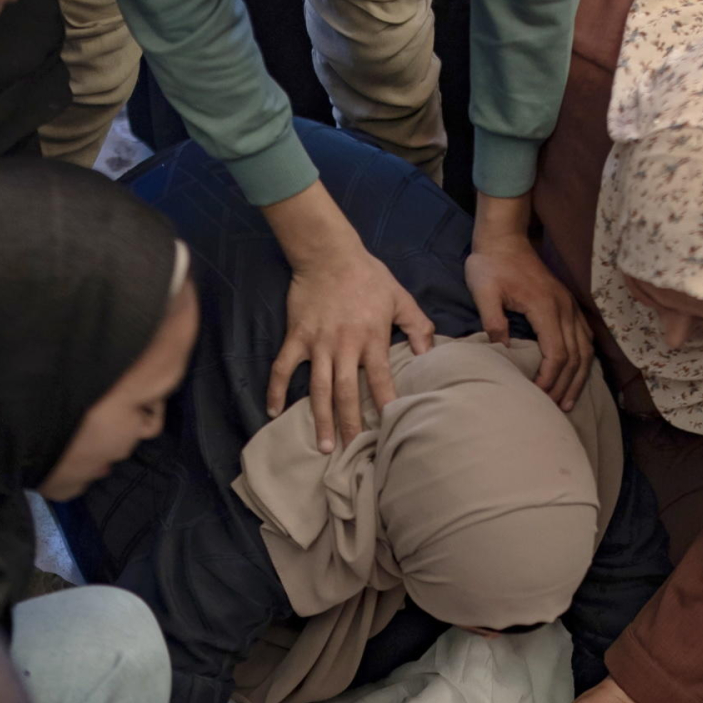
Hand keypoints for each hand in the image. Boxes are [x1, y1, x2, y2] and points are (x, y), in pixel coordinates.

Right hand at [264, 183, 436, 452]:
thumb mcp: (399, 297)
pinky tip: (273, 412)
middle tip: (350, 450)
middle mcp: (344, 346)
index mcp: (371, 339)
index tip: (389, 428)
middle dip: (349, 424)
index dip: (385, 404)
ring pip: (318, 389)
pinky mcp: (296, 337)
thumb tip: (429, 353)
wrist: (328, 253)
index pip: (381, 379)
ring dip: (320, 418)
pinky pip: (282, 368)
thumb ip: (417, 325)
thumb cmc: (367, 276)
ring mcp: (318, 344)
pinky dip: (275, 390)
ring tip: (323, 446)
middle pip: (347, 393)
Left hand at [467, 194, 593, 408]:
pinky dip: (583, 360)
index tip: (537, 396)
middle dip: (565, 386)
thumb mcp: (483, 291)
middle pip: (574, 356)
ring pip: (585, 349)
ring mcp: (569, 305)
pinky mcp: (568, 304)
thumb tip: (504, 352)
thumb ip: (493, 321)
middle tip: (554, 409)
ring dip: (578, 378)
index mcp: (545, 306)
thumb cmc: (490, 264)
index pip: (556, 353)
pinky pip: (585, 337)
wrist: (504, 237)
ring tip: (568, 402)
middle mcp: (564, 307)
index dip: (549, 379)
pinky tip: (577, 375)